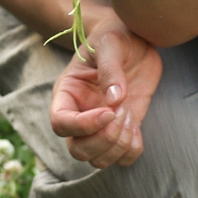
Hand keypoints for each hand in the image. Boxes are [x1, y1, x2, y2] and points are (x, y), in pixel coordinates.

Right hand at [50, 17, 161, 166]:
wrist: (134, 40)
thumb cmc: (115, 36)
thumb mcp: (110, 42)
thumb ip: (110, 67)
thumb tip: (115, 99)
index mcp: (67, 94)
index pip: (60, 124)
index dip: (83, 126)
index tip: (110, 111)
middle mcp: (80, 115)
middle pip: (77, 151)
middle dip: (103, 140)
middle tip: (122, 112)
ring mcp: (100, 127)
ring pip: (98, 161)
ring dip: (118, 145)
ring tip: (129, 114)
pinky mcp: (121, 132)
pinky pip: (123, 159)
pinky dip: (132, 150)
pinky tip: (136, 125)